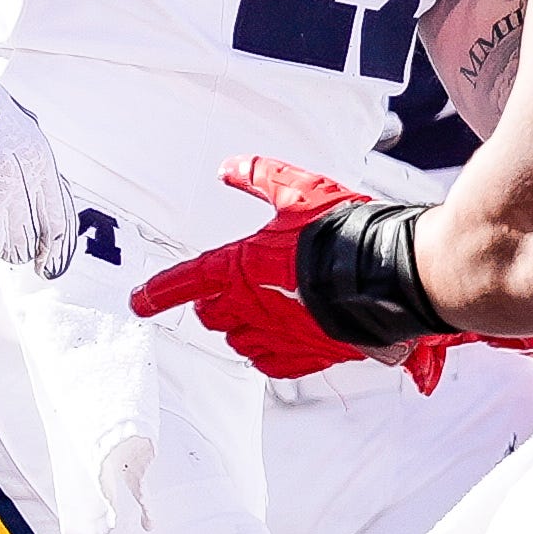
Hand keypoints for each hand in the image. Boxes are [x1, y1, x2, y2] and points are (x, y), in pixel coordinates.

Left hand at [131, 157, 439, 386]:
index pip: (184, 281)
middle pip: (212, 316)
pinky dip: (271, 358)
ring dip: (242, 332)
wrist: (393, 274)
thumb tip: (232, 167)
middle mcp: (252, 306)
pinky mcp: (310, 354)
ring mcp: (280, 334)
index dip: (157, 292)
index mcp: (240, 267)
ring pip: (240, 344)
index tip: (140, 301)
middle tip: (226, 297)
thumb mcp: (300, 190)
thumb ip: (262, 177)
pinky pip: (275, 366)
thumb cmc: (347, 235)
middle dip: (215, 307)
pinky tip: (280, 348)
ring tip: (256, 320)